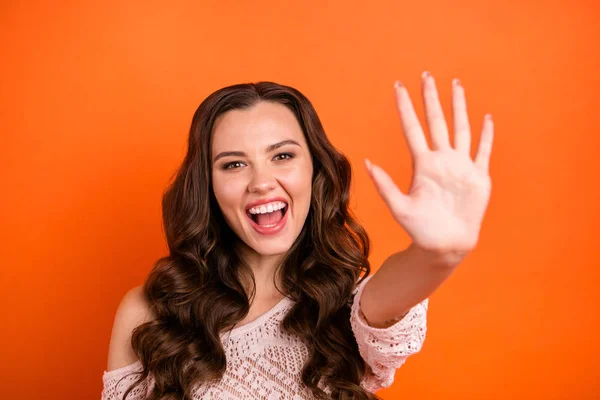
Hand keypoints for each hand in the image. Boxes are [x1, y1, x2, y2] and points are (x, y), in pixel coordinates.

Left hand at [365, 71, 493, 256]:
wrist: (444, 245)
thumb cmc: (420, 229)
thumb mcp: (399, 207)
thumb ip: (385, 185)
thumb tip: (367, 162)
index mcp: (422, 164)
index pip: (412, 128)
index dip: (406, 108)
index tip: (398, 87)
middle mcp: (442, 160)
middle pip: (436, 121)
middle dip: (431, 98)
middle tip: (427, 75)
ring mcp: (461, 166)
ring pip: (460, 129)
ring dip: (459, 107)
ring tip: (456, 85)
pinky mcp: (478, 177)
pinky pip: (483, 151)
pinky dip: (486, 135)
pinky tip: (487, 118)